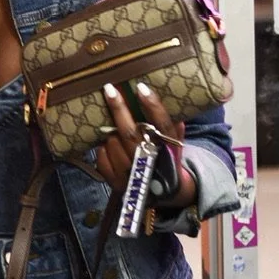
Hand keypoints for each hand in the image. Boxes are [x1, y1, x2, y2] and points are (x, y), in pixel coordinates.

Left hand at [93, 82, 196, 208]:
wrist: (164, 192)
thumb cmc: (167, 159)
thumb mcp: (176, 143)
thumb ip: (173, 126)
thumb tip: (172, 99)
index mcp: (168, 149)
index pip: (162, 125)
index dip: (152, 106)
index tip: (140, 87)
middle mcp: (150, 162)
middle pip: (131, 133)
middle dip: (118, 109)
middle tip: (109, 89)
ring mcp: (131, 175)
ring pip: (114, 145)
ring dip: (109, 131)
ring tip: (107, 119)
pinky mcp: (118, 184)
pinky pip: (102, 161)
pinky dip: (102, 149)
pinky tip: (106, 142)